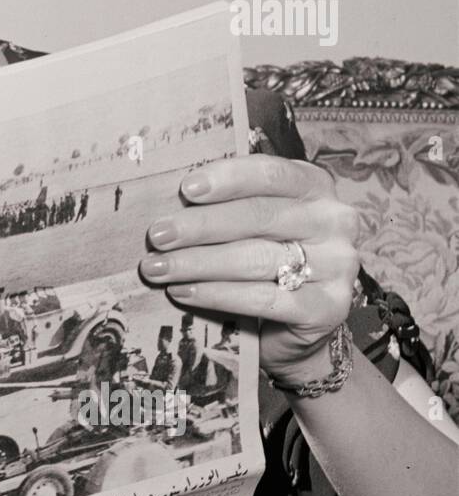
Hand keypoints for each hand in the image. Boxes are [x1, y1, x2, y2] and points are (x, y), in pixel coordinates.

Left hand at [139, 155, 359, 380]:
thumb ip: (227, 205)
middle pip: (259, 216)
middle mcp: (333, 221)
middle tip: (157, 235)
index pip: (271, 174)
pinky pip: (263, 299)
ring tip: (157, 268)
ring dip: (198, 263)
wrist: (298, 321)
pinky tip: (182, 292)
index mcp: (315, 187)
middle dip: (200, 226)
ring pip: (256, 258)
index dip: (227, 178)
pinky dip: (216, 295)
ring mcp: (337, 265)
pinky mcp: (328, 307)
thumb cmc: (266, 257)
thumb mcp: (254, 222)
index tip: (186, 189)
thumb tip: (169, 201)